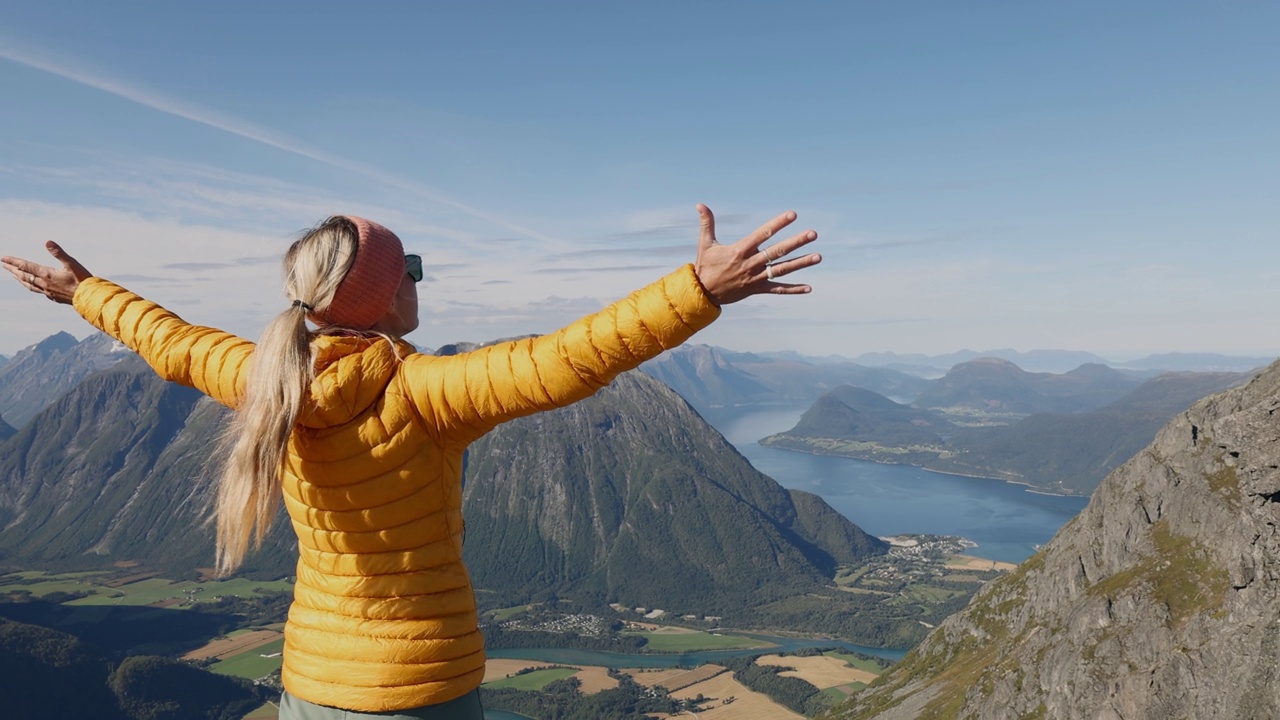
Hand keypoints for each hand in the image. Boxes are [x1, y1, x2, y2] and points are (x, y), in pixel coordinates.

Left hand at [2, 241, 93, 304]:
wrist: (89, 298)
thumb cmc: (82, 280)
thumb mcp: (72, 264)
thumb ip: (59, 253)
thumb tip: (47, 242)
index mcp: (47, 274)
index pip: (26, 266)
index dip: (14, 261)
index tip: (3, 258)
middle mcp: (44, 284)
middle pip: (24, 275)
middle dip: (13, 269)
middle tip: (4, 264)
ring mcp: (47, 291)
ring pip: (28, 284)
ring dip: (20, 278)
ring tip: (14, 275)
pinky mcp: (53, 297)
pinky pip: (37, 290)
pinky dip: (30, 285)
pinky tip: (32, 285)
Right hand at [693, 204, 820, 304]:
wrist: (702, 294)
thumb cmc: (705, 266)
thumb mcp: (705, 243)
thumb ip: (707, 223)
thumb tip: (700, 204)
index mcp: (740, 250)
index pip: (762, 234)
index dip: (778, 224)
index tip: (792, 215)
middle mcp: (750, 264)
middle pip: (777, 252)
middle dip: (796, 242)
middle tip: (813, 233)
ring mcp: (755, 278)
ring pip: (782, 270)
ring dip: (801, 263)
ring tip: (818, 257)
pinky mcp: (756, 290)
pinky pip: (777, 290)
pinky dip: (793, 290)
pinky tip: (809, 288)